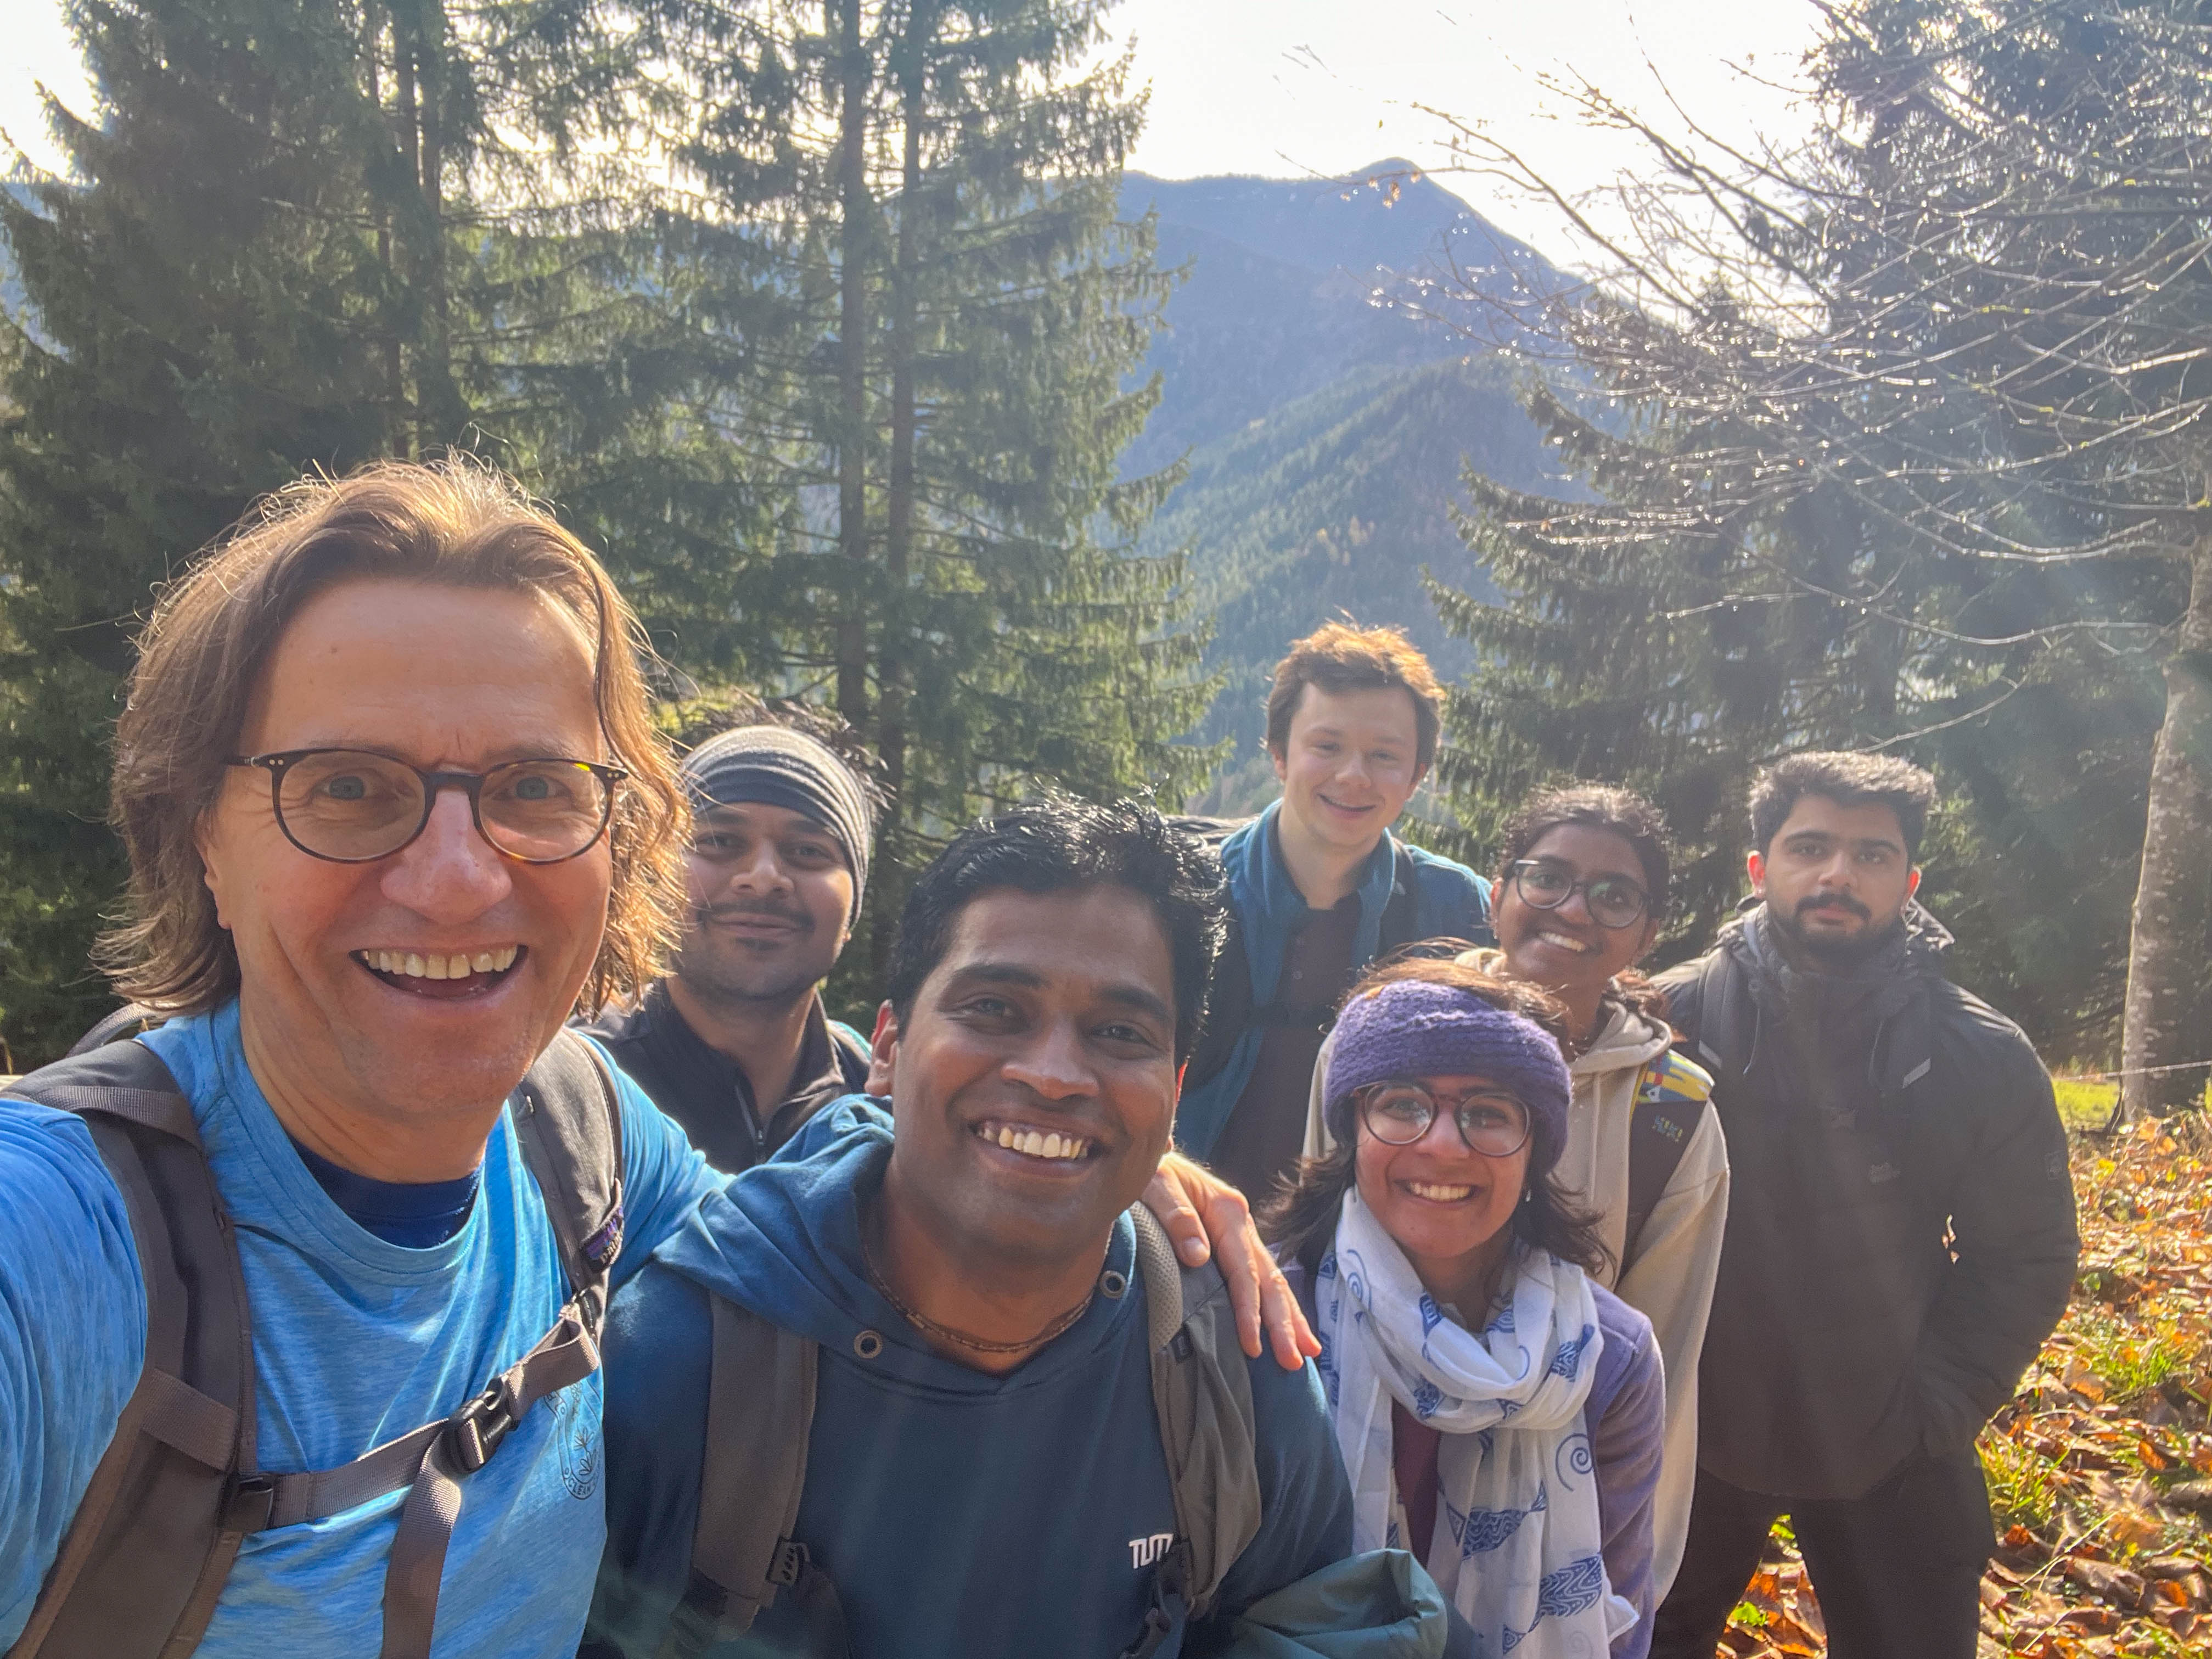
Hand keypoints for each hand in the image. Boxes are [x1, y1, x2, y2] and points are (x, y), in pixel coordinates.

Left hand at [1141, 1153, 1319, 1370]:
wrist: (1147, 1157)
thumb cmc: (1150, 1172)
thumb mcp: (1155, 1184)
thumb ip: (1175, 1216)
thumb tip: (1198, 1257)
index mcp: (1227, 1209)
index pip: (1243, 1269)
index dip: (1248, 1309)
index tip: (1252, 1344)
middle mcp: (1242, 1223)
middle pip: (1268, 1279)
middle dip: (1283, 1323)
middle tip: (1294, 1362)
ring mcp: (1241, 1235)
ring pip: (1273, 1281)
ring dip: (1289, 1319)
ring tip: (1306, 1354)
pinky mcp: (1234, 1245)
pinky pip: (1261, 1279)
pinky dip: (1277, 1306)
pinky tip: (1290, 1330)